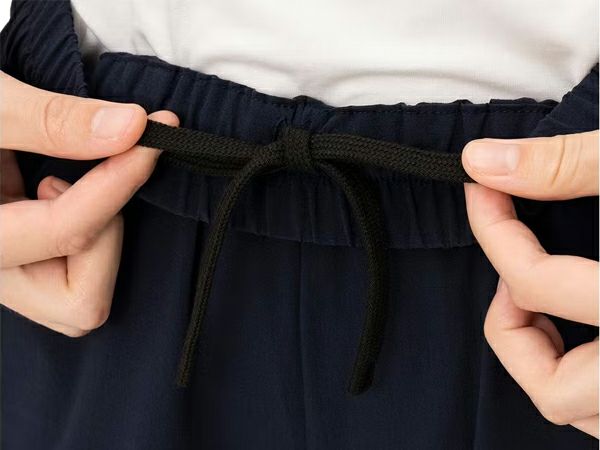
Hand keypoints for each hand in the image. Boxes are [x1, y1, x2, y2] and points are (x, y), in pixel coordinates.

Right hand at [0, 71, 178, 336]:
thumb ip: (50, 120)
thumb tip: (131, 128)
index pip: (64, 233)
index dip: (119, 182)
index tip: (153, 133)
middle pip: (78, 305)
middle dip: (104, 234)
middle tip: (91, 174)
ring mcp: (4, 274)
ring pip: (78, 300)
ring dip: (94, 239)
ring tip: (57, 182)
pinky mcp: (16, 263)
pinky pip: (68, 277)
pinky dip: (82, 238)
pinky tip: (51, 191)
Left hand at [462, 130, 598, 436]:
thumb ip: (572, 165)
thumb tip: (483, 160)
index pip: (540, 286)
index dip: (496, 235)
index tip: (481, 195)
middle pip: (554, 391)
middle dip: (512, 326)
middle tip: (514, 273)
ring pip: (581, 413)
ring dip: (545, 360)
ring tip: (543, 303)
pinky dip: (582, 374)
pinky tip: (583, 328)